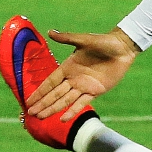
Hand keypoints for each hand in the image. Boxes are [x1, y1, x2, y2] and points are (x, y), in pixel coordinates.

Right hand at [25, 27, 140, 120]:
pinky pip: (82, 103)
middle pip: (54, 94)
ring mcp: (84, 86)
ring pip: (65, 100)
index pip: (50, 82)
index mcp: (68, 67)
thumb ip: (67, 38)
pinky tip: (63, 119)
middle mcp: (73, 78)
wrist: (123, 48)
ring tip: (41, 117)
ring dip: (53, 109)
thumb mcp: (84, 40)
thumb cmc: (103, 41)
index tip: (28, 100)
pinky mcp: (96, 91)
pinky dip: (73, 111)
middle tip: (31, 113)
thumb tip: (50, 32)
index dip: (39, 92)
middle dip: (43, 104)